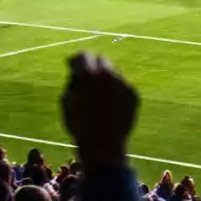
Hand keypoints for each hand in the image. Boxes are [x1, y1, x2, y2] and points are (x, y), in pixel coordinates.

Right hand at [61, 52, 136, 166]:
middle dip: (94, 67)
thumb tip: (77, 71)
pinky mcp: (133, 93)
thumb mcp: (66, 101)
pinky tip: (111, 106)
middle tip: (88, 80)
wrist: (104, 145)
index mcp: (88, 74)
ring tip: (99, 98)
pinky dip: (116, 91)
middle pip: (101, 60)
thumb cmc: (79, 125)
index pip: (83, 55)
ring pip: (114, 73)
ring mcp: (123, 83)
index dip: (77, 62)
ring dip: (106, 79)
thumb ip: (72, 82)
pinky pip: (122, 86)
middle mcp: (108, 74)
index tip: (74, 67)